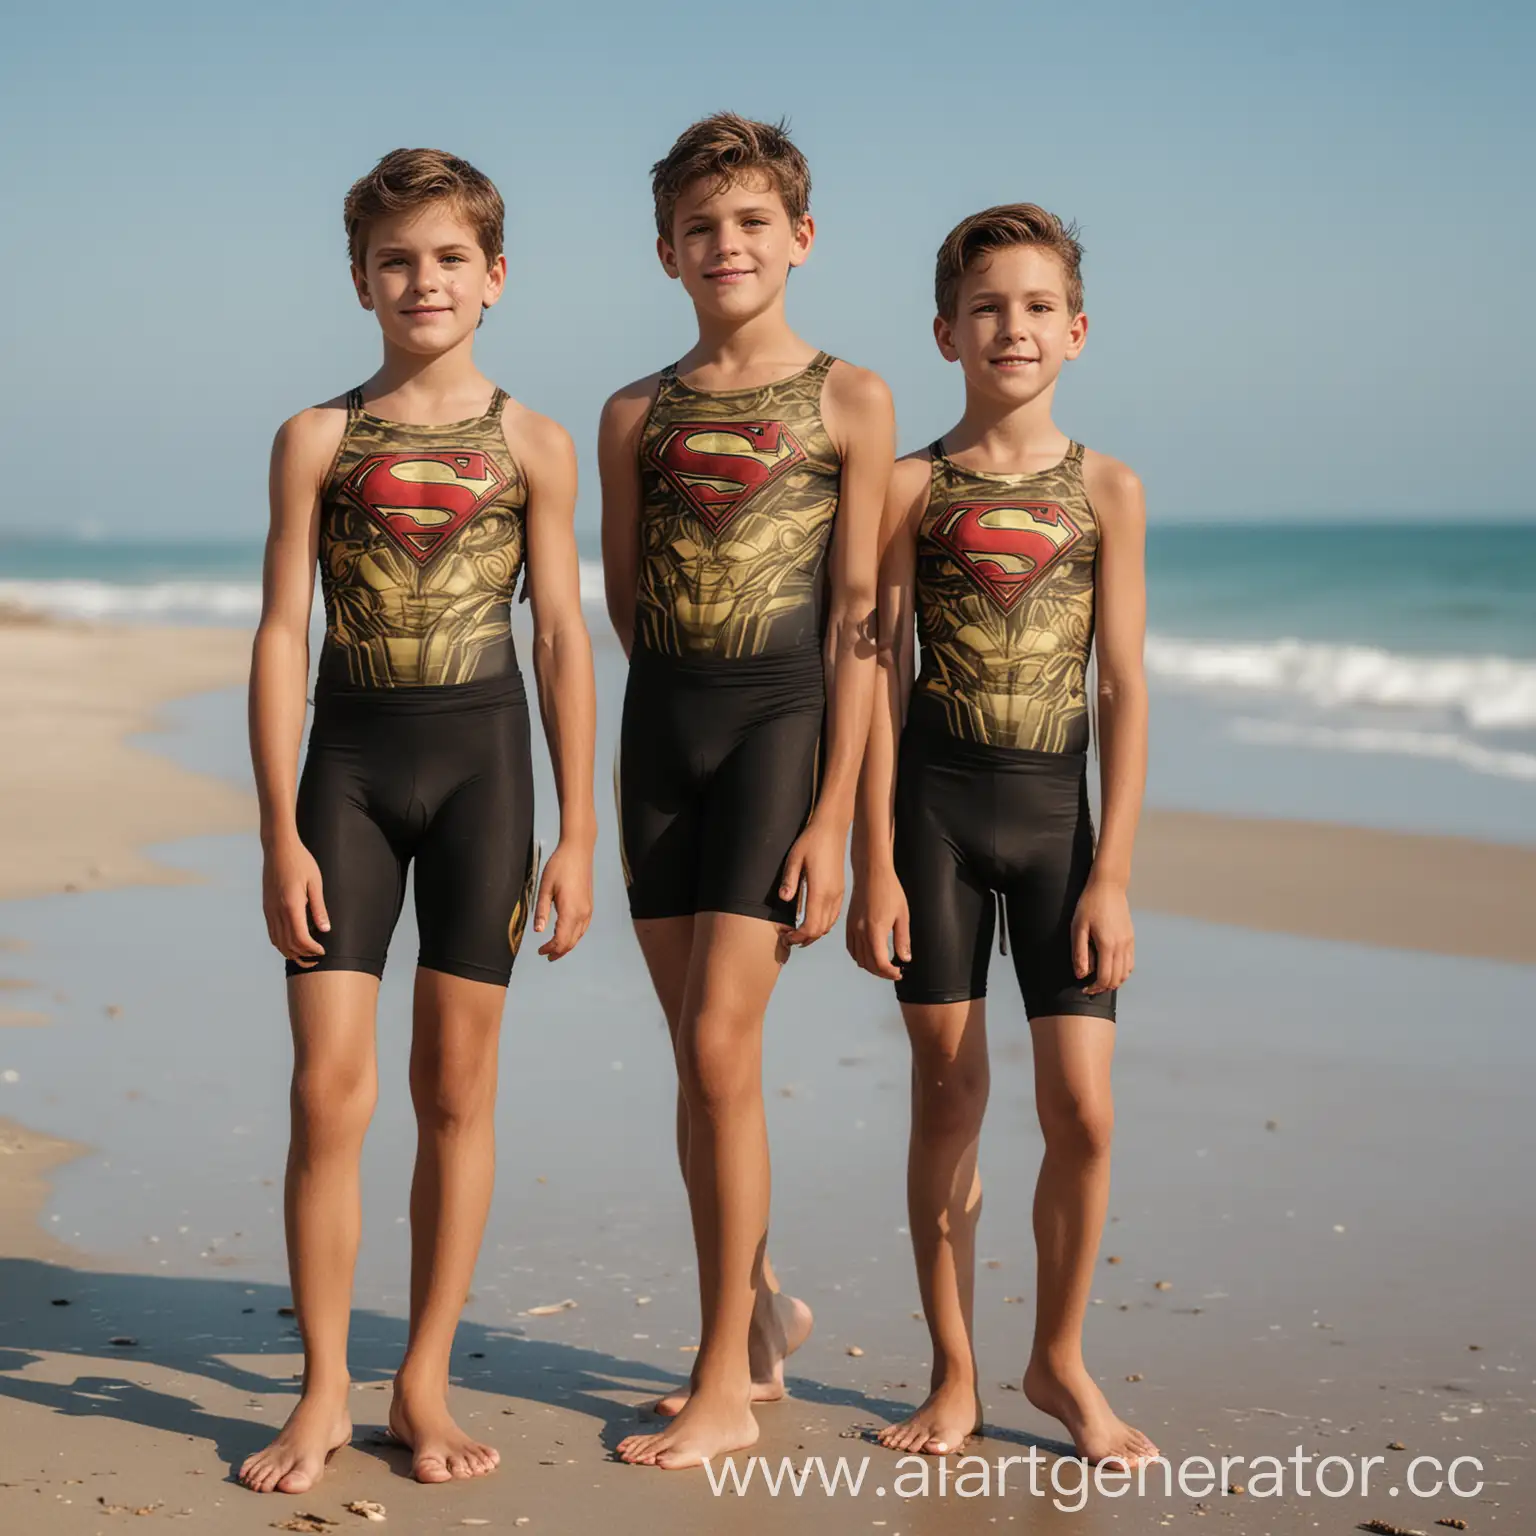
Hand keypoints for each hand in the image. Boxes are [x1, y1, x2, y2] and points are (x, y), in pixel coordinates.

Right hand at [262, 837, 327, 966]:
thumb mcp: (315, 883)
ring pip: (277, 941)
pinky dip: (281, 943)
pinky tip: (292, 944)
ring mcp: (269, 910)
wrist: (278, 848)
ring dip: (291, 952)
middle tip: (317, 958)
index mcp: (291, 905)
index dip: (312, 949)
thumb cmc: (301, 862)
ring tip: (306, 956)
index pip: (301, 938)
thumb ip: (319, 908)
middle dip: (303, 955)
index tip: (323, 951)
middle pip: (288, 944)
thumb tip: (325, 929)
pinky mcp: (266, 908)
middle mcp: (277, 911)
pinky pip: (272, 933)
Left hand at [534, 838, 593, 959]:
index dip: (550, 949)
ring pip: (579, 936)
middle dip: (558, 951)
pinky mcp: (589, 905)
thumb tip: (538, 931)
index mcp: (570, 911)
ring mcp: (588, 909)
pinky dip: (574, 936)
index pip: (561, 940)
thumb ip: (541, 911)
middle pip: (571, 941)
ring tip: (554, 949)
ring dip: (567, 945)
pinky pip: (583, 927)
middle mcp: (582, 913)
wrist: (578, 851)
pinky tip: (567, 934)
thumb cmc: (559, 866)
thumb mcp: (545, 888)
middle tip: (545, 954)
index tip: (540, 951)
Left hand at [779, 817, 847, 946]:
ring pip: (828, 926)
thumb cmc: (811, 842)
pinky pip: (833, 917)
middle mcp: (832, 897)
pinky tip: (810, 921)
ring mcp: (838, 895)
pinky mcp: (840, 891)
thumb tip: (784, 898)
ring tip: (796, 932)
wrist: (832, 829)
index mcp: (820, 891)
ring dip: (812, 934)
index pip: (811, 927)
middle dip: (803, 939)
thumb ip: (789, 880)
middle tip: (787, 937)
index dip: (797, 937)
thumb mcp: (794, 858)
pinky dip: (822, 925)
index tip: (784, 936)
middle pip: (820, 931)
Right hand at [846, 865, 910, 979]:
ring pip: (858, 958)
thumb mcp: (902, 915)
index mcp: (876, 930)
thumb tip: (905, 958)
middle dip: (882, 973)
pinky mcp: (848, 924)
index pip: (880, 963)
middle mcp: (861, 932)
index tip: (899, 973)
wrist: (871, 873)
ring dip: (871, 966)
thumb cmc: (889, 889)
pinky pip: (851, 948)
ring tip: (884, 965)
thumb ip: (903, 939)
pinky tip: (870, 954)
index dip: (890, 973)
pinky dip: (860, 957)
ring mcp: (852, 929)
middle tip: (894, 972)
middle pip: (868, 964)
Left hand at [1071, 876, 1133, 995]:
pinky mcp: (1131, 938)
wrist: (1108, 887)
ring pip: (1126, 973)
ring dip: (1113, 980)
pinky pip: (1130, 963)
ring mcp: (1128, 942)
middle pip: (1117, 979)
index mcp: (1107, 945)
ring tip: (1099, 978)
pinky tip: (1110, 967)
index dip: (1094, 988)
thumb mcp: (1078, 928)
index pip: (1105, 978)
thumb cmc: (1089, 905)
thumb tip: (1080, 974)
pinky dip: (1121, 971)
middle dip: (1103, 987)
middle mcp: (1121, 946)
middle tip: (1089, 986)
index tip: (1084, 989)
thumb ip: (1079, 953)